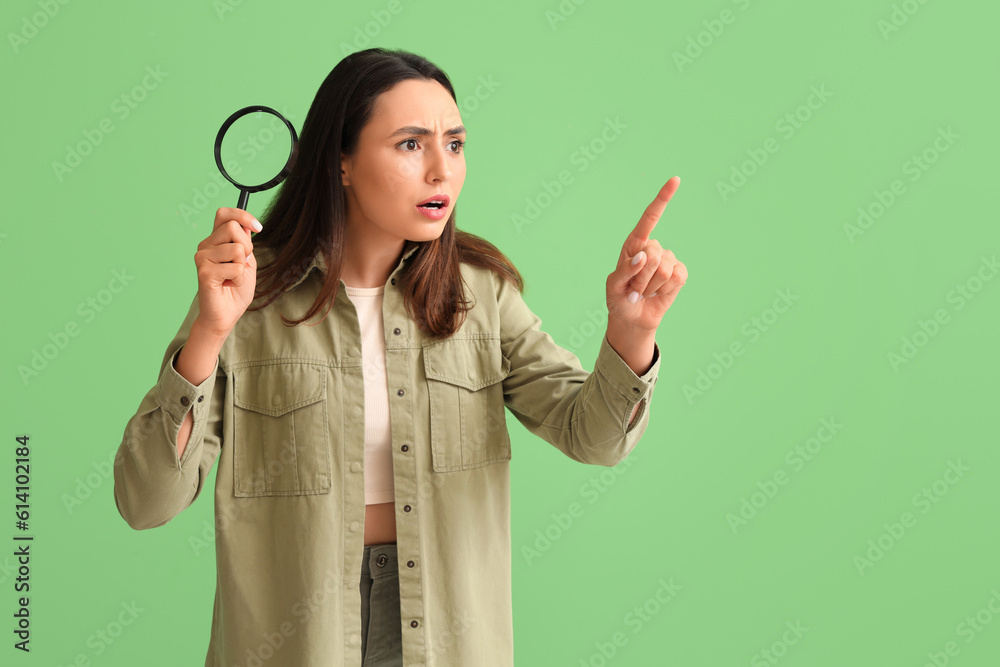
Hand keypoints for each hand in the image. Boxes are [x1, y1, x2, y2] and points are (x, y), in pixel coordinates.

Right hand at [193, 208, 261, 338]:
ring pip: (236, 248)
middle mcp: (205, 246)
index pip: (224, 214)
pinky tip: (229, 285)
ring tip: (233, 277)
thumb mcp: (246, 261)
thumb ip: (244, 243)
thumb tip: (245, 225)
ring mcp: (202, 258)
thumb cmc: (235, 289)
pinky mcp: (205, 272)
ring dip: (242, 266)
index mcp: (215, 240)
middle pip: (233, 227)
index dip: (243, 215)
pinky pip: (235, 267)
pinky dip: (239, 279)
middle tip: (242, 264)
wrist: (226, 314)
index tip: (258, 228)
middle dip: (247, 245)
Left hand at [606, 177, 687, 333]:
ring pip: (664, 269)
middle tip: (634, 289)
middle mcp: (653, 247)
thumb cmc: (619, 300)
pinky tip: (658, 293)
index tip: (676, 180)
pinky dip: (665, 290)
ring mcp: (668, 259)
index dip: (663, 199)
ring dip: (651, 286)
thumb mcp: (613, 287)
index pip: (650, 218)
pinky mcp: (680, 274)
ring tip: (644, 292)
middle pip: (653, 254)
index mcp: (634, 244)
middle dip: (641, 277)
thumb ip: (624, 271)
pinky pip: (677, 277)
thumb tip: (642, 256)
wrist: (633, 318)